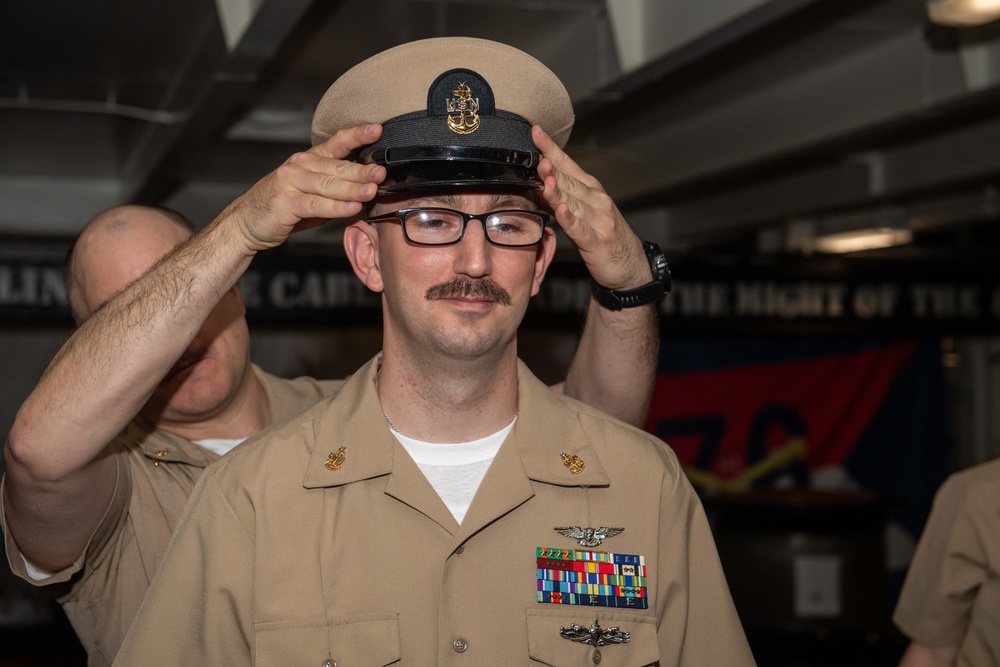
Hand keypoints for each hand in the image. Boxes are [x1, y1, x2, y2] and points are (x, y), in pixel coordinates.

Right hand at [226, 124, 385, 251]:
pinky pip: (315, 204)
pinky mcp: (285, 202)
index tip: (377, 129)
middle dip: (362, 169)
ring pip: (328, 184)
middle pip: (337, 166)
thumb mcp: (315, 195)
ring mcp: (290, 182)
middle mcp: (300, 165)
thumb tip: (370, 188)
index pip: (337, 143)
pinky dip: (336, 207)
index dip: (357, 135)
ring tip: (371, 190)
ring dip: (352, 188)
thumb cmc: (285, 207)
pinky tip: (352, 208)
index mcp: (309, 160)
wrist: (247, 222)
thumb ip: (338, 190)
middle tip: (381, 172)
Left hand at [533, 125, 648, 289]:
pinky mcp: (598, 241)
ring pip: (573, 201)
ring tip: (544, 178)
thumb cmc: (603, 237)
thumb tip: (539, 184)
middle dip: (552, 167)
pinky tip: (560, 210)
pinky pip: (581, 228)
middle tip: (535, 154)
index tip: (536, 131)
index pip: (568, 165)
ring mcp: (599, 220)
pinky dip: (570, 219)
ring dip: (558, 190)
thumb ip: (564, 198)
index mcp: (591, 190)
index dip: (552, 149)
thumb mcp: (584, 213)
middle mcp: (596, 200)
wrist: (631, 266)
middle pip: (569, 180)